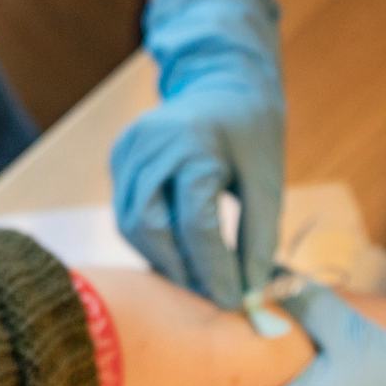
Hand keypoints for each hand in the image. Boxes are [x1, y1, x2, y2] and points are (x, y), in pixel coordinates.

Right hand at [110, 0, 283, 307]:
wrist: (222, 83)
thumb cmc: (251, 131)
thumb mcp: (267, 179)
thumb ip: (259, 236)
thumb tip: (249, 292)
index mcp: (194, 144)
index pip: (197, 222)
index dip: (214, 269)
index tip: (233, 302)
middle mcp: (151, 144)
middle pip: (151, 226)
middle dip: (180, 269)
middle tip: (210, 296)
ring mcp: (128, 148)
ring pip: (130, 224)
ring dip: (162, 259)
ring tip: (196, 280)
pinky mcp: (118, 157)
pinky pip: (126, 211)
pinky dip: (150, 239)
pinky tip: (177, 253)